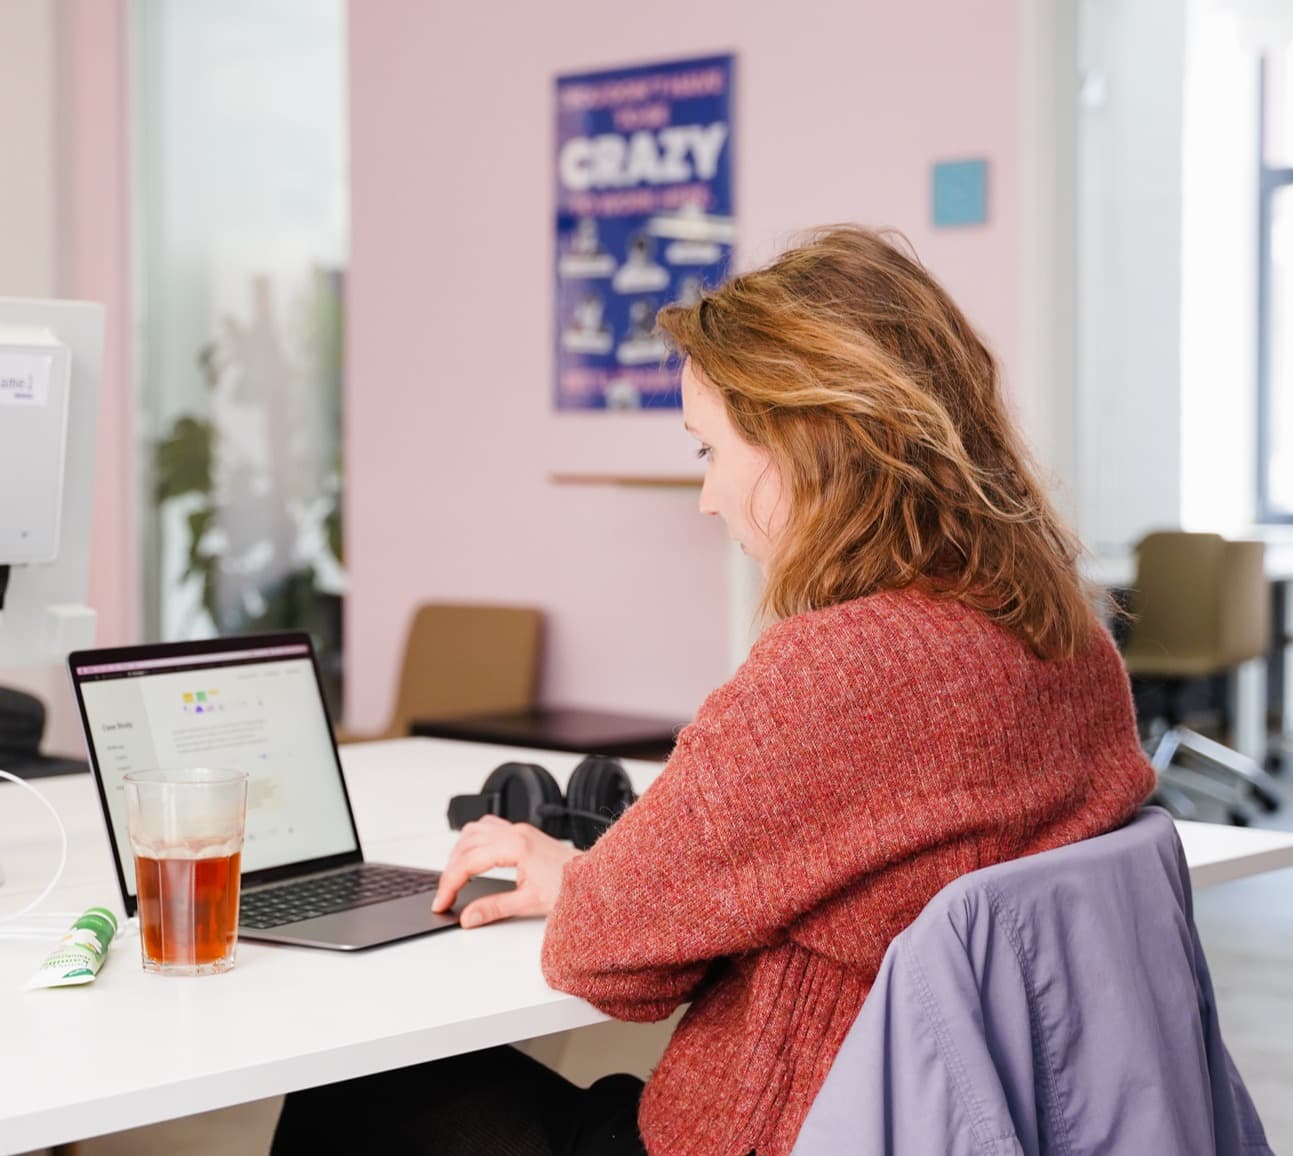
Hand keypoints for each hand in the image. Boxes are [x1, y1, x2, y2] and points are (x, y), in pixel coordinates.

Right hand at [431, 815, 582, 927]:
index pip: (469, 861)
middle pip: (467, 843)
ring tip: (455, 878)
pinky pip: (489, 827)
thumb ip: (494, 908)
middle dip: (450, 869)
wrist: (597, 876)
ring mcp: (520, 830)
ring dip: (459, 852)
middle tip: (446, 895)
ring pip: (474, 830)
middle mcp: (516, 832)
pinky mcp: (523, 833)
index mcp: (516, 846)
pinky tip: (473, 858)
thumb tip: (467, 916)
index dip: (450, 883)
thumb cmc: (571, 886)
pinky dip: (474, 841)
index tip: (442, 902)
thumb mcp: (530, 903)